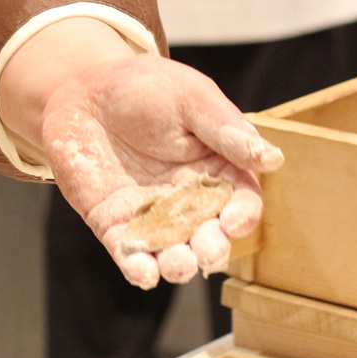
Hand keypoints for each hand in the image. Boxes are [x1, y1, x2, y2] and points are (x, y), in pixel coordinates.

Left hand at [42, 54, 282, 288]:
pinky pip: (130, 253)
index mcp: (215, 168)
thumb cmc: (144, 85)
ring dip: (179, 265)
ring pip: (173, 252)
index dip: (242, 214)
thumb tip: (273, 159)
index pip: (240, 200)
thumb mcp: (191, 97)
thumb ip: (226, 129)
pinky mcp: (114, 223)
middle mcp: (187, 198)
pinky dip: (138, 268)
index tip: (233, 220)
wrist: (83, 87)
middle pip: (210, 235)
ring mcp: (150, 214)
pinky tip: (143, 272)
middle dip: (212, 248)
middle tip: (207, 251)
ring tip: (178, 265)